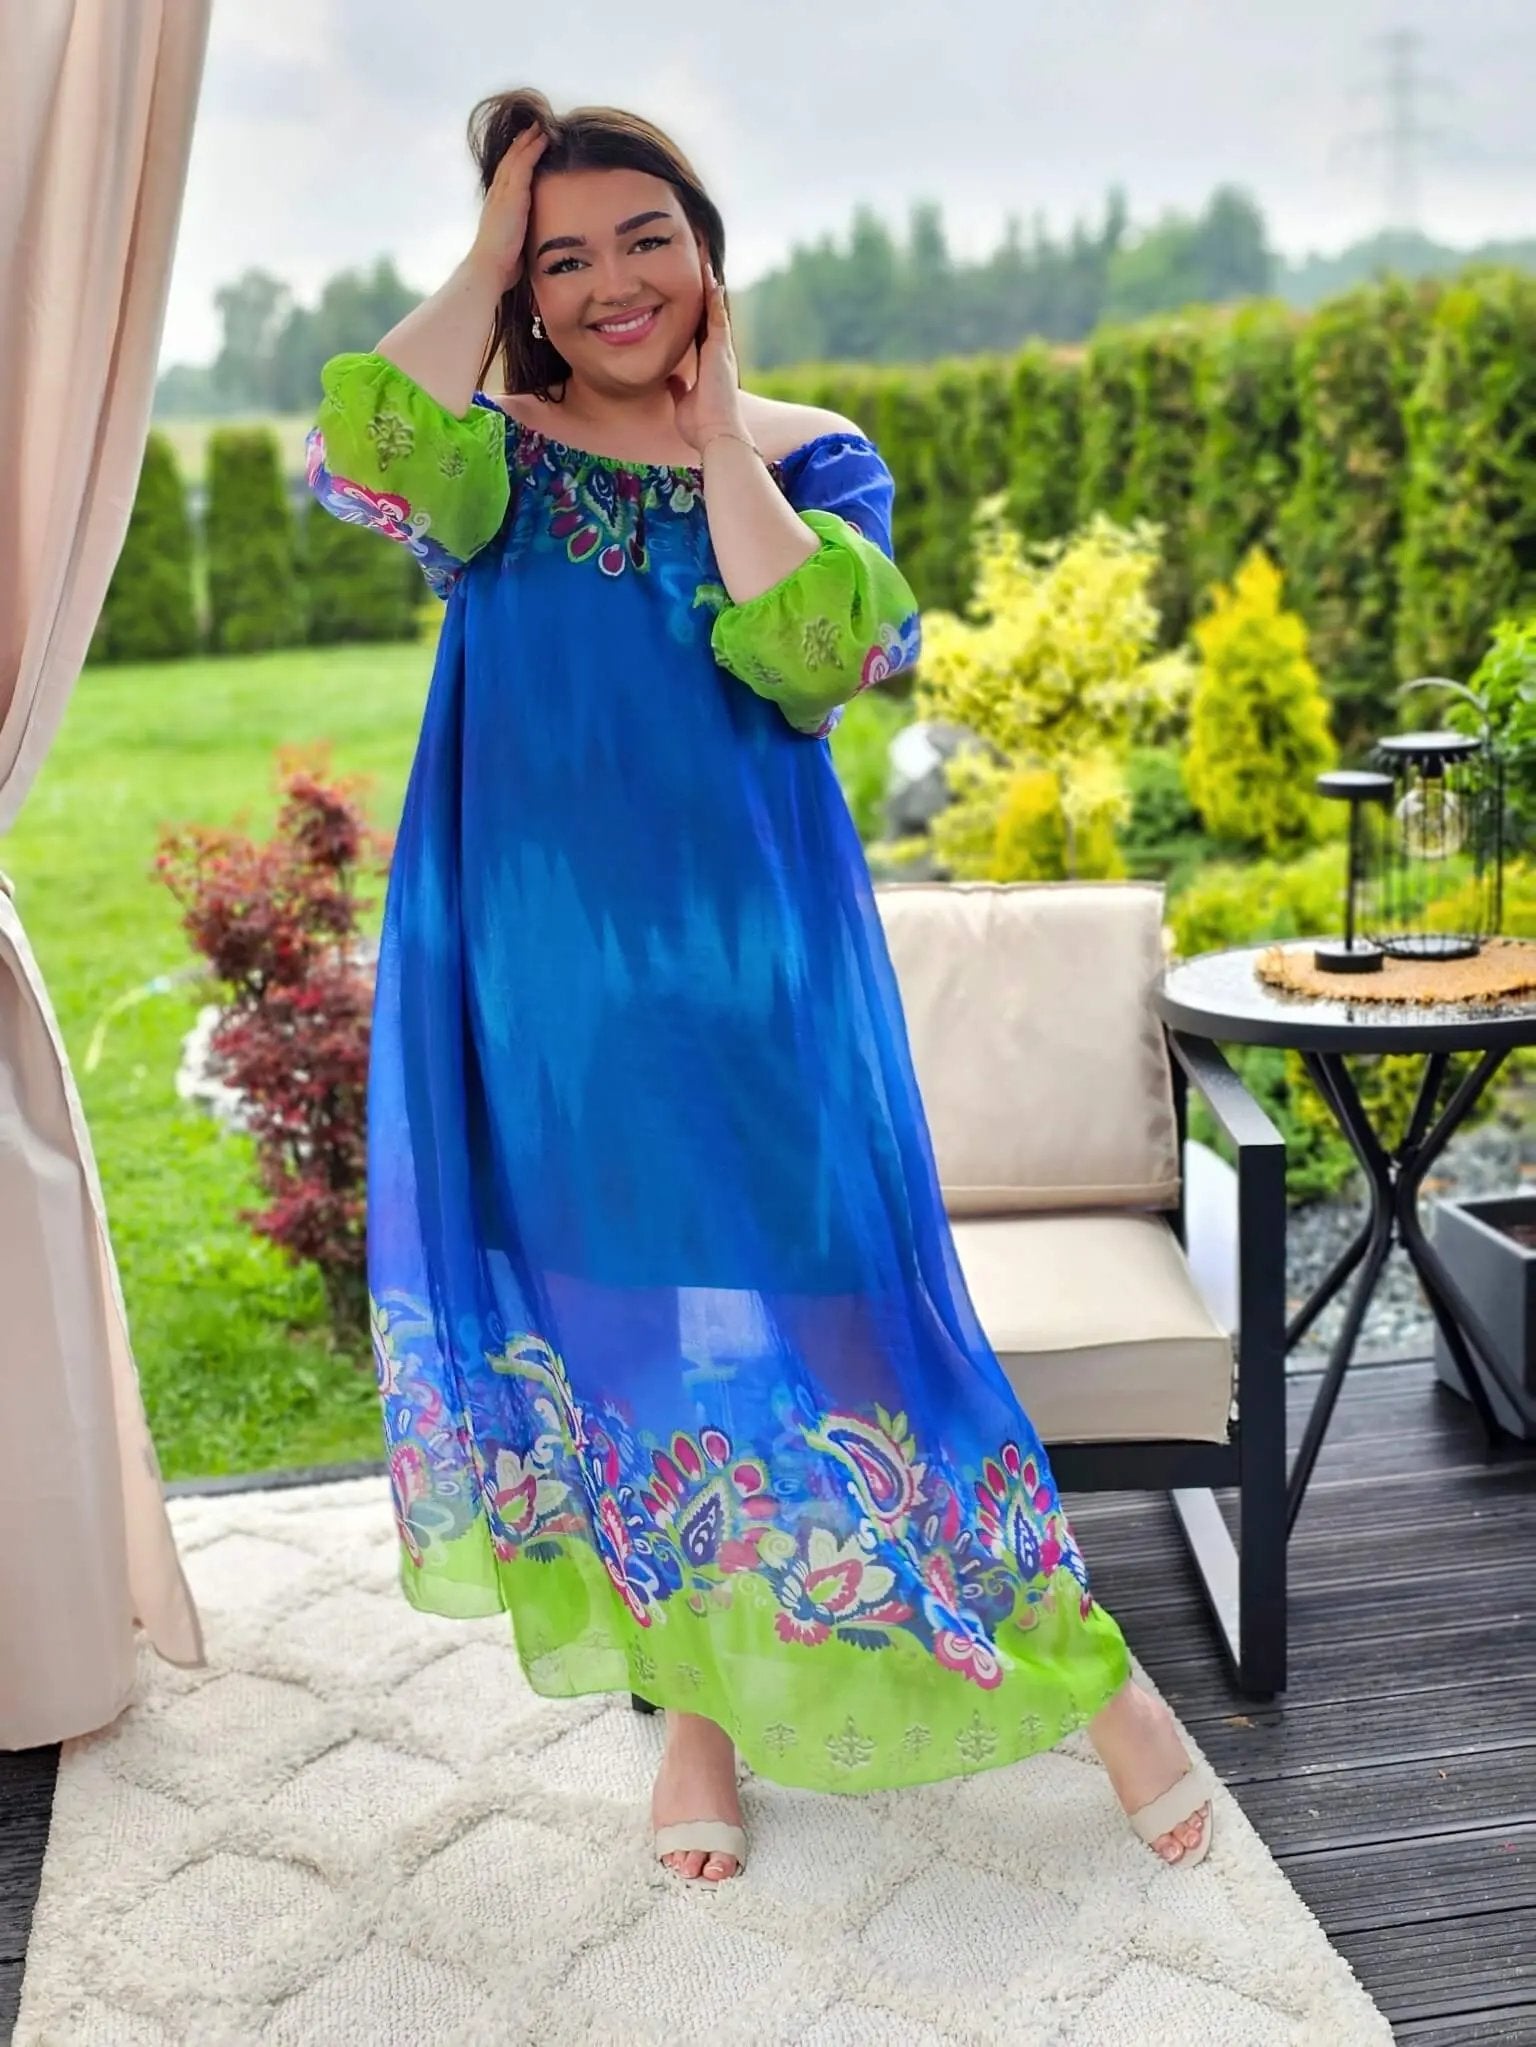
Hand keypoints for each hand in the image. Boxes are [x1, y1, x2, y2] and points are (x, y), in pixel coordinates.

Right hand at [469, 124, 547, 291]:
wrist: (489, 266)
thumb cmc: (501, 265)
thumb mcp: (511, 246)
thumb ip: (518, 238)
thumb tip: (526, 248)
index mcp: (497, 206)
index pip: (506, 177)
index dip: (515, 160)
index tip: (525, 148)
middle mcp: (497, 195)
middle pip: (510, 161)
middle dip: (521, 144)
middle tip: (533, 127)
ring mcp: (503, 193)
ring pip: (516, 158)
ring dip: (528, 141)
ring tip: (540, 127)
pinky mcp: (512, 194)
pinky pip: (523, 164)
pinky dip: (533, 149)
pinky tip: (543, 138)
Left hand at [668, 268, 747, 454]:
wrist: (716, 435)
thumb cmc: (701, 427)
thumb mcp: (683, 402)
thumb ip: (679, 388)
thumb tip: (672, 380)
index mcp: (709, 368)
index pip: (701, 337)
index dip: (697, 319)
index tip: (690, 303)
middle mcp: (718, 357)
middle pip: (711, 320)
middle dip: (707, 298)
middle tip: (703, 275)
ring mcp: (721, 352)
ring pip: (716, 313)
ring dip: (711, 291)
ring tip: (706, 268)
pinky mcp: (721, 350)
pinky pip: (718, 317)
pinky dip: (714, 298)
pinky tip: (711, 280)